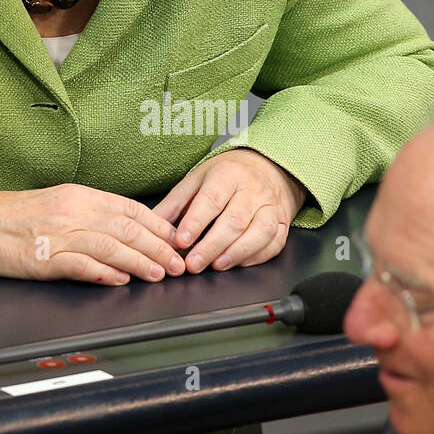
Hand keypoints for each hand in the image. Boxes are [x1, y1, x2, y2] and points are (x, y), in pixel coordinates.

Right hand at [0, 184, 187, 284]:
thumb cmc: (16, 216)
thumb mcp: (59, 202)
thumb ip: (92, 213)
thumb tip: (127, 228)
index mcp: (80, 195)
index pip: (130, 208)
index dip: (158, 225)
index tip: (176, 239)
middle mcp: (73, 211)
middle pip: (127, 228)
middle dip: (158, 248)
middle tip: (178, 264)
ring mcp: (59, 234)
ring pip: (111, 246)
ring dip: (140, 262)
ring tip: (159, 274)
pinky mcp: (44, 258)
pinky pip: (81, 265)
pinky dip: (105, 273)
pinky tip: (121, 280)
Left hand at [152, 148, 305, 273]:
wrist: (267, 167)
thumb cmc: (227, 176)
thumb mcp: (197, 180)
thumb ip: (175, 205)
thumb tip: (151, 227)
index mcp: (228, 174)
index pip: (212, 199)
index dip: (196, 222)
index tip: (181, 241)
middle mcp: (252, 189)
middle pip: (235, 220)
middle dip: (212, 245)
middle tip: (193, 264)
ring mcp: (270, 205)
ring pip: (259, 232)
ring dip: (236, 253)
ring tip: (216, 266)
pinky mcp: (282, 221)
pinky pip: (274, 242)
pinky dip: (256, 256)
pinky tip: (238, 264)